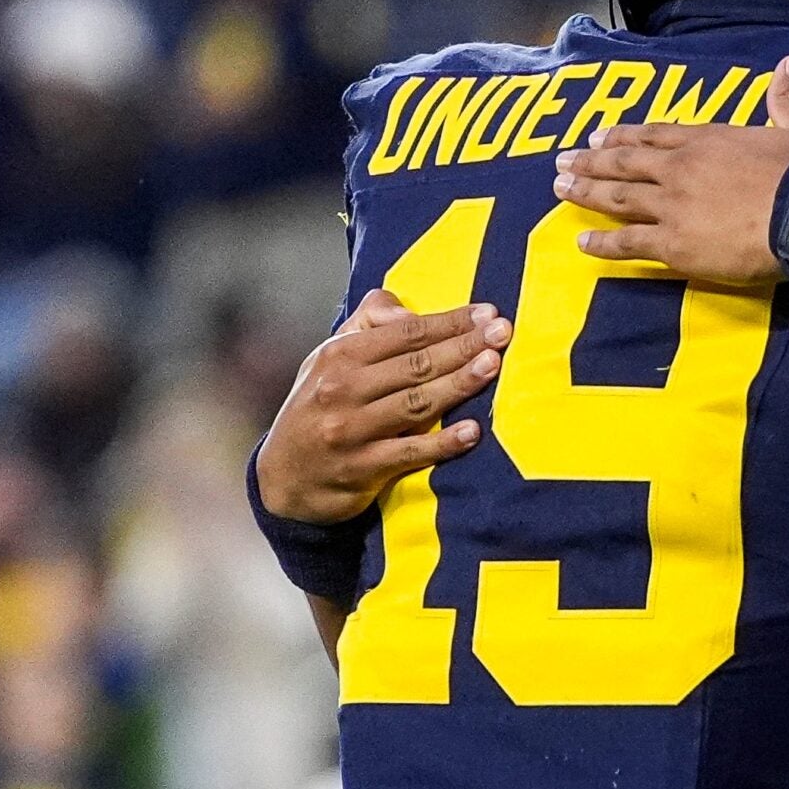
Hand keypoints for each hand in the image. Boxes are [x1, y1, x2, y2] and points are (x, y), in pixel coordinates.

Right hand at [255, 289, 510, 523]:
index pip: (405, 333)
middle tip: (504, 333)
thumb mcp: (330, 357)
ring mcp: (350, 431)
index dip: (449, 322)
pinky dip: (442, 443)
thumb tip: (410, 311)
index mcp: (338, 356)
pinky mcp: (361, 469)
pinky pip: (409, 453)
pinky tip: (472, 432)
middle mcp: (342, 389)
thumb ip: (369, 322)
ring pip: (416, 403)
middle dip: (464, 345)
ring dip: (459, 384)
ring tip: (493, 366)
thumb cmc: (319, 406)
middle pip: (416, 364)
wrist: (285, 477)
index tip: (488, 314)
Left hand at [552, 54, 788, 284]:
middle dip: (592, 161)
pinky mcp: (672, 244)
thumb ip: (787, 98)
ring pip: (618, 197)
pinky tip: (583, 244)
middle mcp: (680, 169)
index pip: (656, 135)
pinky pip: (628, 242)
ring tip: (561, 189)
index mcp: (707, 141)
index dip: (626, 136)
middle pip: (626, 163)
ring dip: (587, 192)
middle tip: (564, 160)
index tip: (601, 135)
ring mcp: (671, 206)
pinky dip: (603, 243)